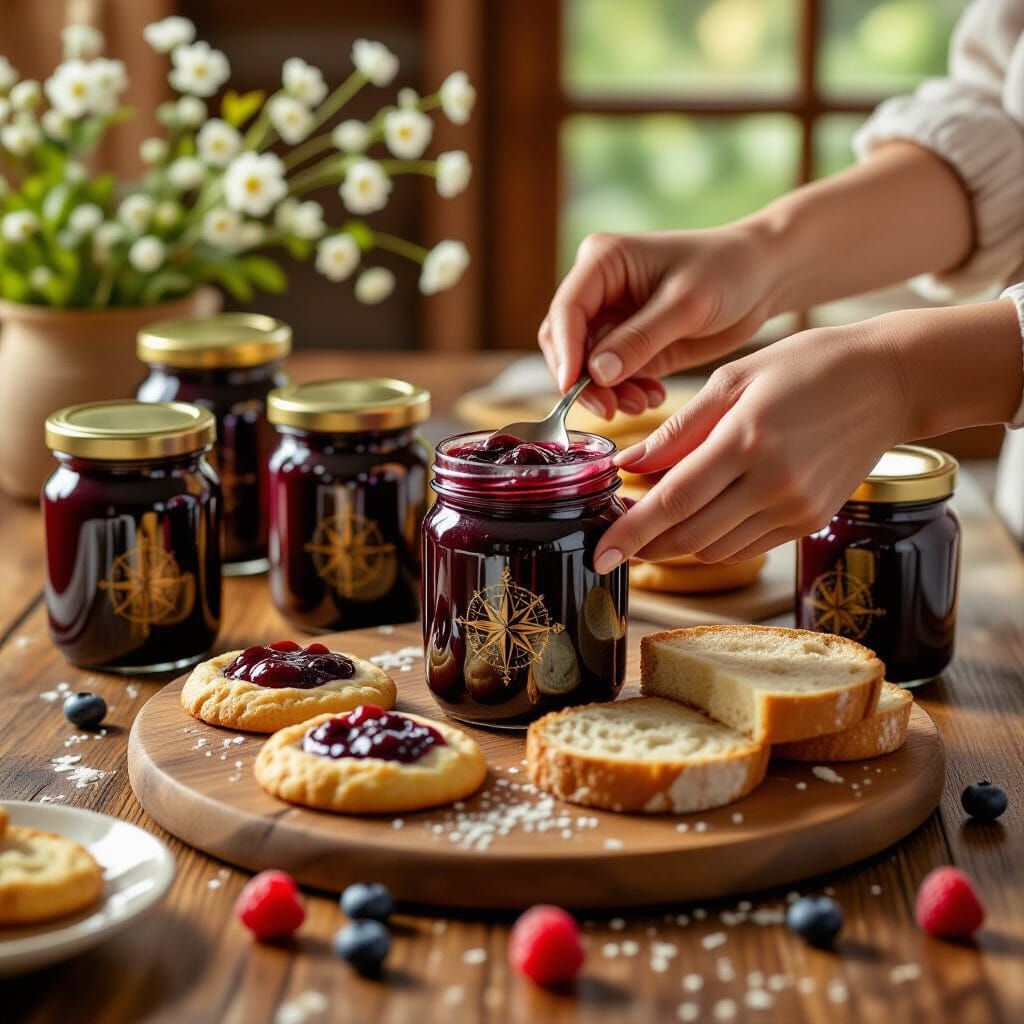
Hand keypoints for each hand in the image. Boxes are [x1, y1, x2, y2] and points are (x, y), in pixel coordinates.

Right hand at [538, 224, 778, 417]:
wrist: (763, 278)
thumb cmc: (728, 271)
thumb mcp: (686, 305)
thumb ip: (639, 339)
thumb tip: (596, 373)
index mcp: (603, 262)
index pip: (566, 310)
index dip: (565, 351)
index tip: (572, 388)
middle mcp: (599, 289)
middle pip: (566, 342)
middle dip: (583, 380)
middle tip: (609, 409)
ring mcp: (613, 319)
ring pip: (586, 366)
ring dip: (607, 392)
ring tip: (643, 404)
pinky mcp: (630, 345)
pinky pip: (612, 377)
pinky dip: (625, 392)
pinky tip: (653, 397)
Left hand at [593, 318, 910, 570]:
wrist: (890, 381)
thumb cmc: (806, 366)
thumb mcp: (733, 379)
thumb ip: (677, 430)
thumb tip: (628, 465)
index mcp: (747, 440)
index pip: (672, 501)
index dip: (629, 532)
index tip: (599, 552)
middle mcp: (773, 484)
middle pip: (689, 535)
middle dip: (644, 545)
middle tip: (614, 538)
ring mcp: (795, 508)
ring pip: (715, 548)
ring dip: (676, 544)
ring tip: (649, 526)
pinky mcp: (809, 521)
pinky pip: (745, 546)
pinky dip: (712, 541)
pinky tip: (696, 522)